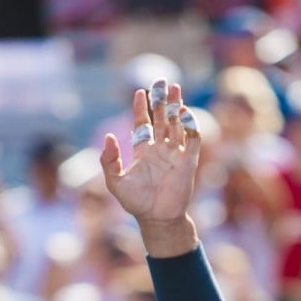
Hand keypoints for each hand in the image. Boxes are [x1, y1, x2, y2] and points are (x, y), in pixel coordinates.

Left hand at [100, 80, 201, 254]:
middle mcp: (160, 149)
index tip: (139, 92)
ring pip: (177, 124)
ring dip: (176, 107)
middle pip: (161, 118)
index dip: (141, 108)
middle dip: (162, 100)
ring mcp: (176, 154)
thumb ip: (109, 160)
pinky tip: (183, 112)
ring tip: (175, 88)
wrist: (157, 218)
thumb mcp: (115, 182)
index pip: (143, 123)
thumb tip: (109, 136)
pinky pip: (192, 138)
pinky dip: (190, 124)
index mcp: (143, 152)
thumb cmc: (136, 203)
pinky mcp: (189, 161)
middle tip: (162, 81)